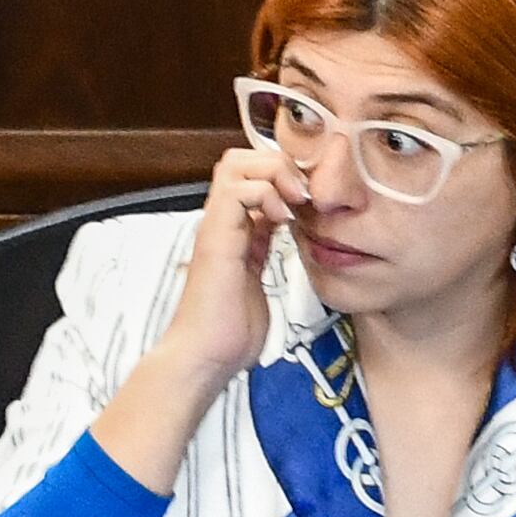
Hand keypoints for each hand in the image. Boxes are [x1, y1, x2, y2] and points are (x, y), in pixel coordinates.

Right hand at [149, 142, 302, 387]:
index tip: (309, 200)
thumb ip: (262, 250)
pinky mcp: (216, 238)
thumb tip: (278, 230)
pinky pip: (237, 192)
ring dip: (272, 173)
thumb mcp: (257, 278)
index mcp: (232, 230)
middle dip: (277, 164)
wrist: (206, 357)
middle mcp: (221, 222)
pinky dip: (265, 194)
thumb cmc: (230, 331)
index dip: (281, 175)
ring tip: (294, 199)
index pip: (250, 176)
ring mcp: (216, 227)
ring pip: (235, 164)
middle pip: (239, 159)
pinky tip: (282, 219)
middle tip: (302, 192)